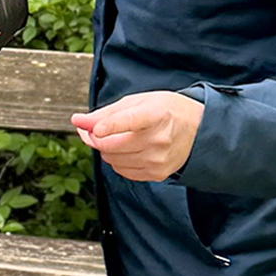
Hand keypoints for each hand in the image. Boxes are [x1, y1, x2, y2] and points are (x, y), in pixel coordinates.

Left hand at [71, 90, 204, 181]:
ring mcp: (158, 159)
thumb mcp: (136, 102)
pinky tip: (125, 150)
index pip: (129, 120)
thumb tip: (77, 121)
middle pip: (112, 145)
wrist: (197, 129)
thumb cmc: (164, 110)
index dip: (110, 125)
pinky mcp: (157, 174)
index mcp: (155, 114)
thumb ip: (105, 113)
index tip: (95, 129)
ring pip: (112, 159)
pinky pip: (122, 170)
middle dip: (94, 137)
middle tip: (91, 129)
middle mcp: (158, 139)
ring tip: (113, 137)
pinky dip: (116, 160)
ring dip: (105, 149)